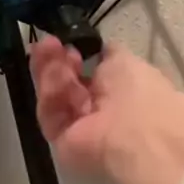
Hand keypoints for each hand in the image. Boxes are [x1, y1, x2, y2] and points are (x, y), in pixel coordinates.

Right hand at [31, 36, 183, 183]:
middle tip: (48, 43)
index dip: (77, 57)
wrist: (136, 135)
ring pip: (56, 97)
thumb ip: (108, 55)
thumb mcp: (125, 61)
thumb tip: (100, 49)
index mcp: (121, 94)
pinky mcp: (62, 141)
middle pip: (68, 85)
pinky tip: (51, 70)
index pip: (89, 75)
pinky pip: (52, 113)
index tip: (69, 43)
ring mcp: (79, 129)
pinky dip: (50, 91)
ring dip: (50, 71)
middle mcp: (99, 113)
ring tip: (45, 48)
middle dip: (57, 62)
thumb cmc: (138, 93)